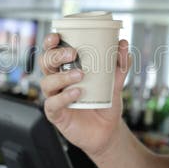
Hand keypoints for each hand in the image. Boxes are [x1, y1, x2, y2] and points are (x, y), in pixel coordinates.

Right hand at [38, 33, 130, 156]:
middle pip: (45, 63)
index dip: (50, 43)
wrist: (109, 131)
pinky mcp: (56, 115)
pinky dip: (63, 97)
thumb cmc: (105, 103)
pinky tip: (76, 93)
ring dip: (62, 76)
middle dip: (55, 55)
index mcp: (66, 69)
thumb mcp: (115, 82)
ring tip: (81, 75)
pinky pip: (52, 104)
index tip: (57, 36)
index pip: (52, 52)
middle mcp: (58, 82)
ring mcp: (55, 98)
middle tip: (73, 53)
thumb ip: (120, 64)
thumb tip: (123, 44)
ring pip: (47, 82)